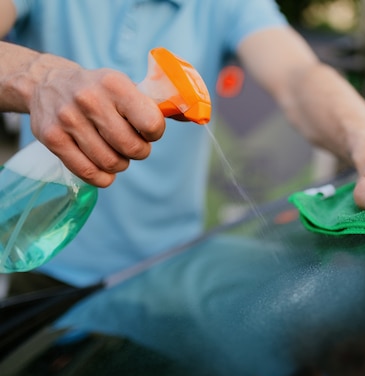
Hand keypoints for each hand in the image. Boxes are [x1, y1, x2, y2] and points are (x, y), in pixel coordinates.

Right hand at [28, 58, 164, 186]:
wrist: (47, 83)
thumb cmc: (98, 90)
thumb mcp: (125, 86)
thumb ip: (155, 105)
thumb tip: (191, 116)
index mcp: (115, 84)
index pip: (150, 123)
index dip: (154, 133)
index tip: (148, 131)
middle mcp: (90, 99)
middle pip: (131, 148)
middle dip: (139, 152)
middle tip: (133, 146)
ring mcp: (68, 119)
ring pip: (111, 163)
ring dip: (120, 164)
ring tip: (116, 153)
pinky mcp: (52, 138)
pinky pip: (87, 172)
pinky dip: (102, 177)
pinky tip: (103, 170)